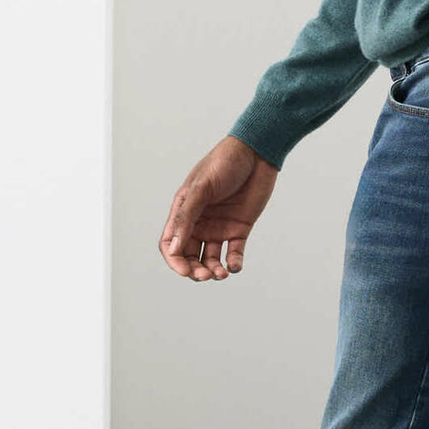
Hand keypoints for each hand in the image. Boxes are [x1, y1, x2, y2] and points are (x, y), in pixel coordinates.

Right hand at [160, 136, 277, 281]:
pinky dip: (234, 263)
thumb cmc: (224, 163)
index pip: (171, 244)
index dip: (175, 261)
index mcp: (184, 211)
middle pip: (190, 256)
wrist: (256, 153)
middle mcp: (199, 222)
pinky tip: (235, 266)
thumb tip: (175, 249)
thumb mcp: (202, 188)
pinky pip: (234, 253)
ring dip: (214, 270)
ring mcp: (219, 227)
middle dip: (195, 270)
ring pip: (211, 259)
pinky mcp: (240, 228)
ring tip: (222, 273)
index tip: (185, 271)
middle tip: (206, 275)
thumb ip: (187, 217)